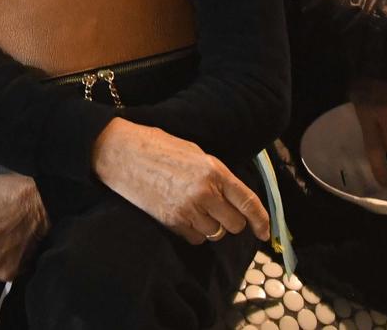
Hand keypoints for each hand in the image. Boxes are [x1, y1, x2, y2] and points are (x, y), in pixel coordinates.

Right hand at [91, 119, 269, 245]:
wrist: (122, 153)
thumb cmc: (157, 146)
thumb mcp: (194, 152)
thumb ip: (215, 174)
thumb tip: (230, 194)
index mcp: (214, 170)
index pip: (248, 202)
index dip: (261, 220)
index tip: (264, 231)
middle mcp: (205, 192)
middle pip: (234, 224)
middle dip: (231, 221)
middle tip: (220, 210)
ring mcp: (187, 209)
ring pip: (215, 234)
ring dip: (212, 227)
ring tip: (198, 210)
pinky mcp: (171, 222)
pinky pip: (196, 239)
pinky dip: (195, 232)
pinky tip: (185, 216)